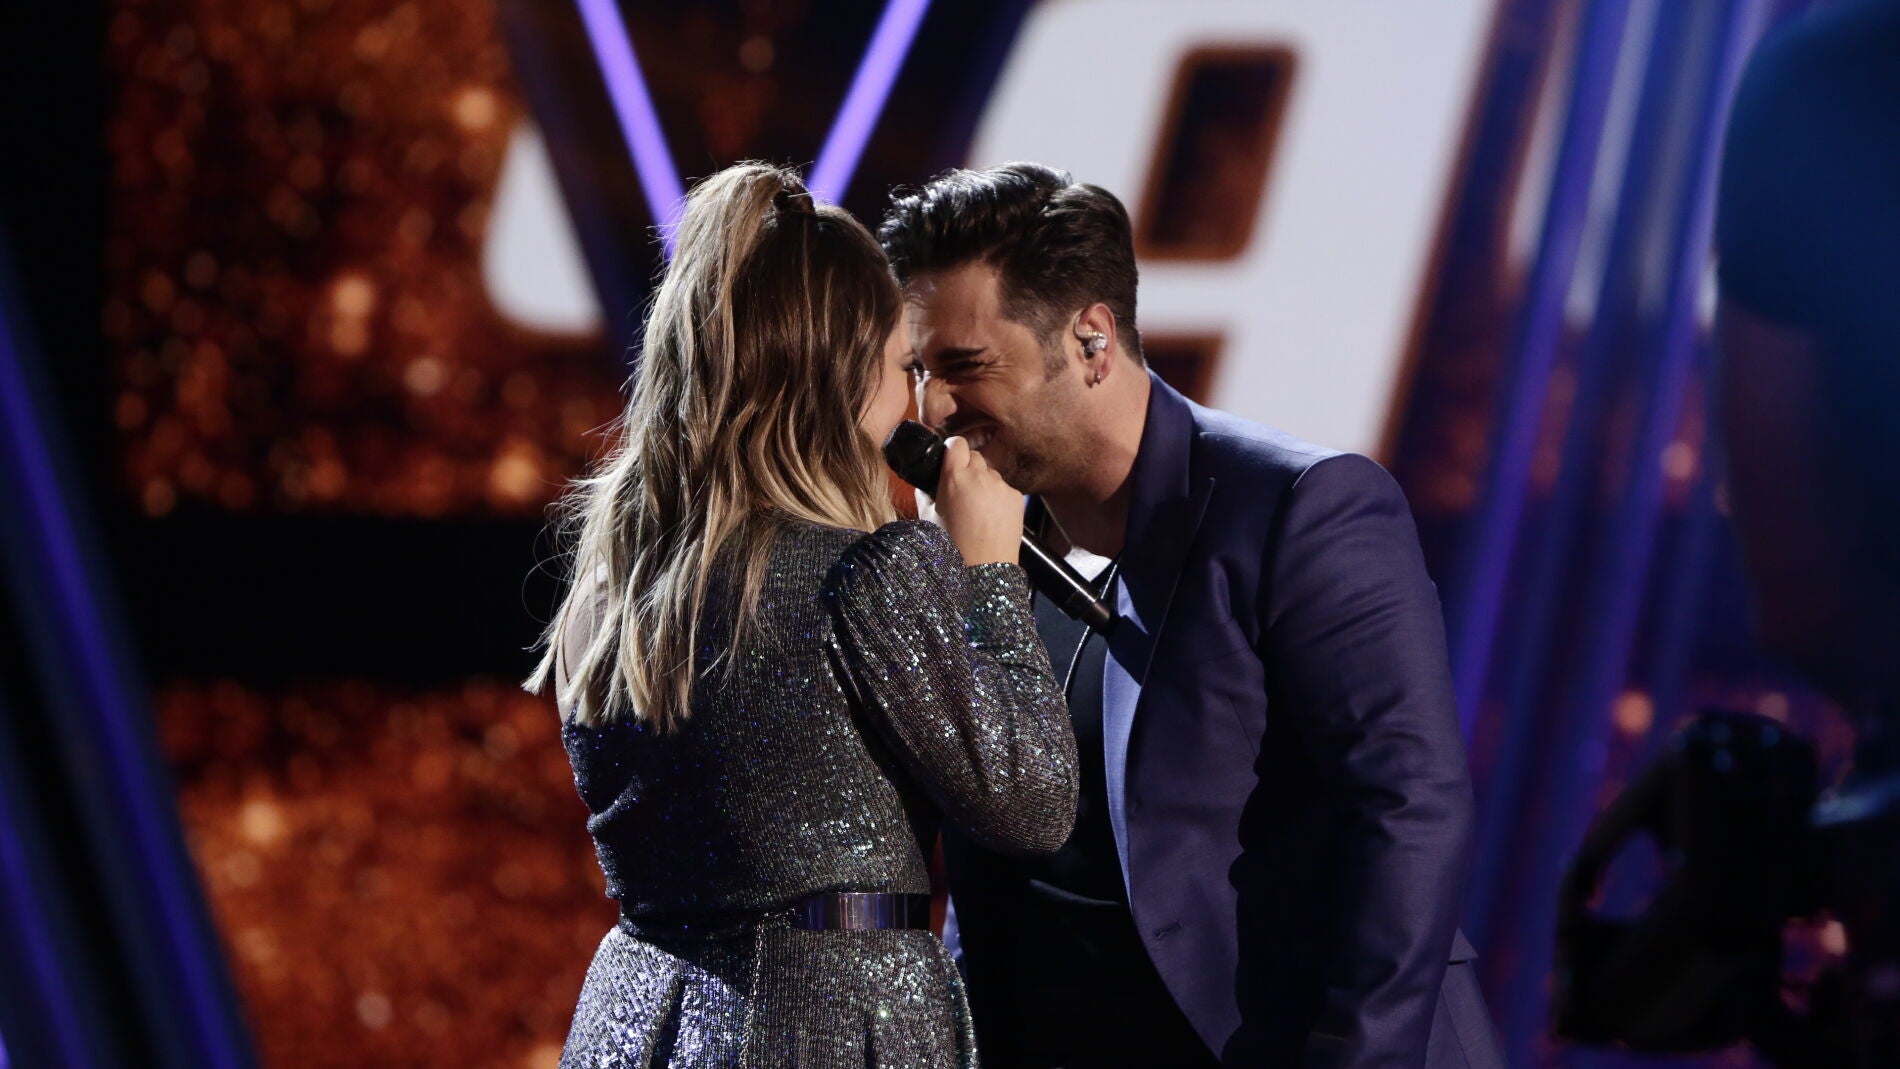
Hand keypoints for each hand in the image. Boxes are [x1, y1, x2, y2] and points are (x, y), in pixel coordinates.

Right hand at [932, 436, 1022, 565]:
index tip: (951, 458)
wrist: (984, 569)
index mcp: (954, 478)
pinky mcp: (1016, 497)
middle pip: (975, 456)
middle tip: (962, 489)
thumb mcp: (928, 517)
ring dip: (984, 483)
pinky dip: (998, 498)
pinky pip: (1004, 489)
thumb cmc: (952, 546)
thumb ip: (926, 492)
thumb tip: (927, 481)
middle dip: (968, 468)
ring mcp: (1001, 486)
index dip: (953, 449)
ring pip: (991, 473)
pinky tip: (991, 517)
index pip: (956, 443)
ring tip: (977, 509)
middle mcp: (980, 477)